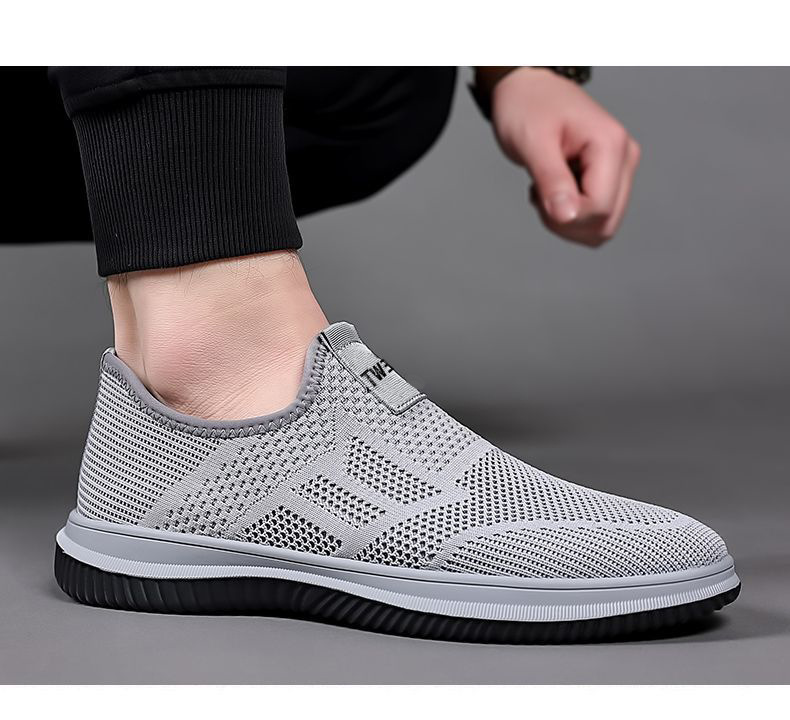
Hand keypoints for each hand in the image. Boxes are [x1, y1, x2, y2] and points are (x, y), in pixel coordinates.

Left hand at [490, 67, 639, 245]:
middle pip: (605, 223)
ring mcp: (620, 169)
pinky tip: (554, 190)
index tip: (537, 195)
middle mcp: (625, 158)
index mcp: (611, 145)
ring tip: (546, 189)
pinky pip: (594, 217)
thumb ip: (551, 180)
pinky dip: (569, 216)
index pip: (599, 209)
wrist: (527, 89)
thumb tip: (567, 217)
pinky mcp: (610, 178)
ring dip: (566, 221)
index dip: (566, 217)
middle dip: (566, 223)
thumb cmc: (527, 107)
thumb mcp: (532, 143)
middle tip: (539, 194)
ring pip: (602, 226)